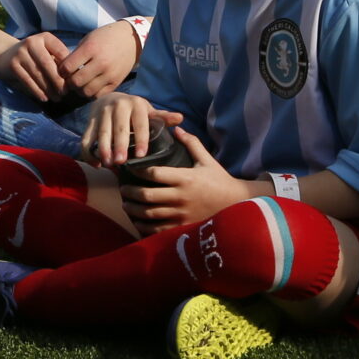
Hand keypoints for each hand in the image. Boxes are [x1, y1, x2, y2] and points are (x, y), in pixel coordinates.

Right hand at [0, 33, 71, 101]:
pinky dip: (37, 91)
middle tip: (65, 92)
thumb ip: (58, 61)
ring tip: (57, 98)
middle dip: (58, 80)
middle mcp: (32, 42)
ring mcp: (20, 53)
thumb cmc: (33, 57)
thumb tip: (72, 78)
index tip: (73, 80)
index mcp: (45, 37)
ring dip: (48, 89)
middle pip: (47, 64)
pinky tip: (44, 98)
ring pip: (38, 74)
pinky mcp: (13, 65)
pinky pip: (27, 81)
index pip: (60, 52)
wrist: (5, 55)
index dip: (68, 68)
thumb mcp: (46, 53)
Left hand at [58, 21, 141, 101]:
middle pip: (76, 82)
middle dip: (69, 82)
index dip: (61, 71)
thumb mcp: (88, 39)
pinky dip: (91, 93)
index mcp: (91, 49)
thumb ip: (75, 55)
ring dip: (80, 89)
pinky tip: (91, 85)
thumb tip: (61, 71)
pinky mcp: (116, 83)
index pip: (67, 67)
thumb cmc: (105, 37)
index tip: (63, 70)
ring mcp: (110, 74)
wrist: (130, 40)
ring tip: (80, 83)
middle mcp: (101, 62)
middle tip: (70, 79)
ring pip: (86, 92)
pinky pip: (98, 95)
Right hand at [82, 94, 170, 166]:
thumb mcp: (148, 111)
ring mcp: (102, 113)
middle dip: (119, 145)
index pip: (139, 123)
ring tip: (108, 164)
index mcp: (136, 104)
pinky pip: (87, 137)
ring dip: (103, 149)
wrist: (110, 98)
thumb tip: (180, 118)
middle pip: (118, 128)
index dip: (141, 139)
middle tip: (121, 162)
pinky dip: (89, 151)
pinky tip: (96, 164)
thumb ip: (162, 117)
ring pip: (101, 133)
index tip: (141, 155)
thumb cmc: (134, 110)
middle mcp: (117, 106)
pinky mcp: (90, 121)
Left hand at [119, 128, 255, 233]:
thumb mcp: (206, 160)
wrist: (236, 204)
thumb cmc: (219, 180)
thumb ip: (191, 143)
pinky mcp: (183, 228)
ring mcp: (181, 215)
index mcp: (185, 178)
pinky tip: (138, 221)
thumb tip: (176, 129)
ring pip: (149, 214)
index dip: (138, 171)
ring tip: (127, 205)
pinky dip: (144, 226)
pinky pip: (157, 230)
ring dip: (134, 210)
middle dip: (130, 193)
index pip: (154, 174)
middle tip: (122, 189)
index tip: (130, 169)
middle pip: (147, 196)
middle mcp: (181, 197)